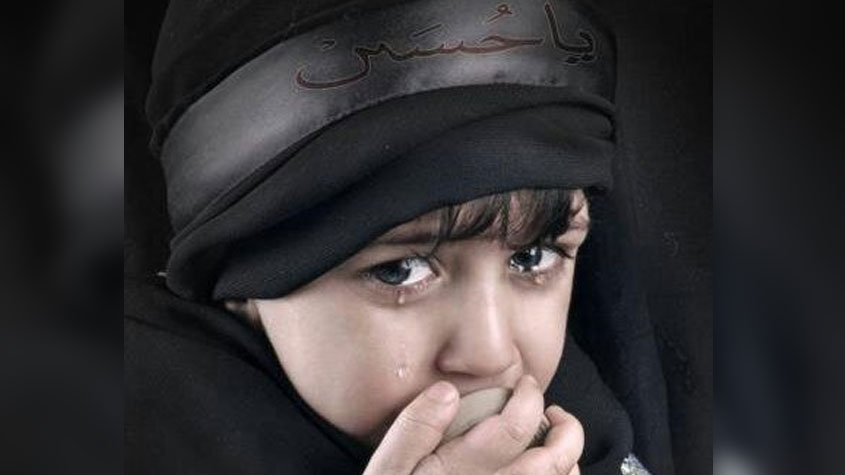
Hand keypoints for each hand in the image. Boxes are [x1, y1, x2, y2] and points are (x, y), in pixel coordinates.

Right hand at [362, 375, 583, 474]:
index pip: (515, 427)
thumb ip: (413, 430)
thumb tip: (447, 392)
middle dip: (565, 428)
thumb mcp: (388, 470)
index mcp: (462, 471)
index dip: (529, 397)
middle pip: (552, 461)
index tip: (526, 385)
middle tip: (553, 411)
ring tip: (557, 443)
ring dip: (570, 460)